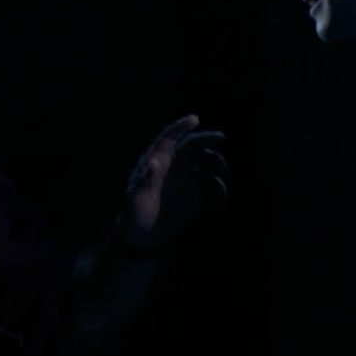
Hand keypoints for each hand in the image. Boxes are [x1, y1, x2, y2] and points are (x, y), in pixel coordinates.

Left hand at [121, 114, 226, 247]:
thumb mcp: (136, 198)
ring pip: (205, 162)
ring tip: (221, 170)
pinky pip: (210, 186)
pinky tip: (219, 197)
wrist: (141, 236)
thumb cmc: (133, 215)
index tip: (195, 118)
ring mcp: (185, 180)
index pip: (169, 137)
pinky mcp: (194, 196)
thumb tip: (156, 161)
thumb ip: (146, 180)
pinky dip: (218, 188)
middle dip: (207, 139)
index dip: (181, 126)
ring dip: (215, 162)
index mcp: (157, 161)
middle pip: (192, 145)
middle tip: (222, 138)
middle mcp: (173, 166)